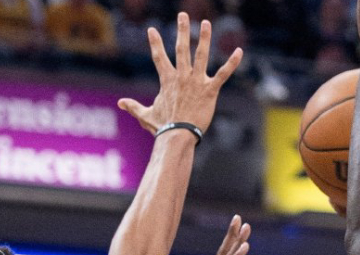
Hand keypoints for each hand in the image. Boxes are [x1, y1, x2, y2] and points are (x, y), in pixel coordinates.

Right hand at [117, 13, 243, 134]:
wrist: (177, 135)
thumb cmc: (162, 127)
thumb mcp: (145, 115)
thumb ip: (134, 107)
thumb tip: (120, 103)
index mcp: (167, 80)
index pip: (159, 57)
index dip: (155, 43)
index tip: (151, 29)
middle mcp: (182, 76)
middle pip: (181, 48)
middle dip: (182, 30)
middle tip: (183, 15)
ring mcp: (196, 82)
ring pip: (201, 55)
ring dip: (204, 38)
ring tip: (206, 23)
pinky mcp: (210, 90)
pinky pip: (223, 73)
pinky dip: (232, 63)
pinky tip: (239, 51)